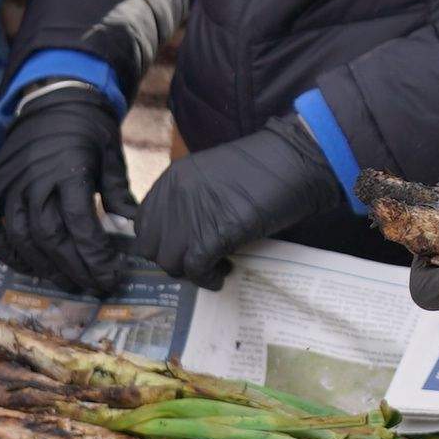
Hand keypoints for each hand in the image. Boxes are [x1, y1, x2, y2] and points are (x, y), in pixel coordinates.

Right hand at [0, 88, 137, 296]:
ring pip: (20, 236)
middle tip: (93, 287)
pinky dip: (2, 249)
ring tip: (66, 281)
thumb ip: (118, 192)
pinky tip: (26, 266)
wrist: (55, 98)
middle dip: (74, 268)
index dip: (94, 256)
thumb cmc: (90, 129)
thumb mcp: (112, 155)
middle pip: (50, 237)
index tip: (111, 275)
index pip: (79, 224)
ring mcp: (9, 181)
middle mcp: (34, 178)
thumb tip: (135, 227)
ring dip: (43, 266)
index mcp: (68, 170)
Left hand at [131, 115, 338, 291]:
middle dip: (173, 260)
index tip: (183, 249)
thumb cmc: (263, 167)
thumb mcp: (212, 177)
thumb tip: (185, 235)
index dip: (162, 242)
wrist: (294, 161)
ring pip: (170, 262)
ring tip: (215, 267)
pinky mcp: (215, 233)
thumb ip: (191, 200)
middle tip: (199, 261)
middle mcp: (174, 196)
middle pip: (151, 247)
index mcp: (172, 179)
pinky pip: (196, 269)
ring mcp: (192, 215)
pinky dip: (208, 278)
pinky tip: (223, 274)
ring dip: (191, 272)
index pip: (143, 223)